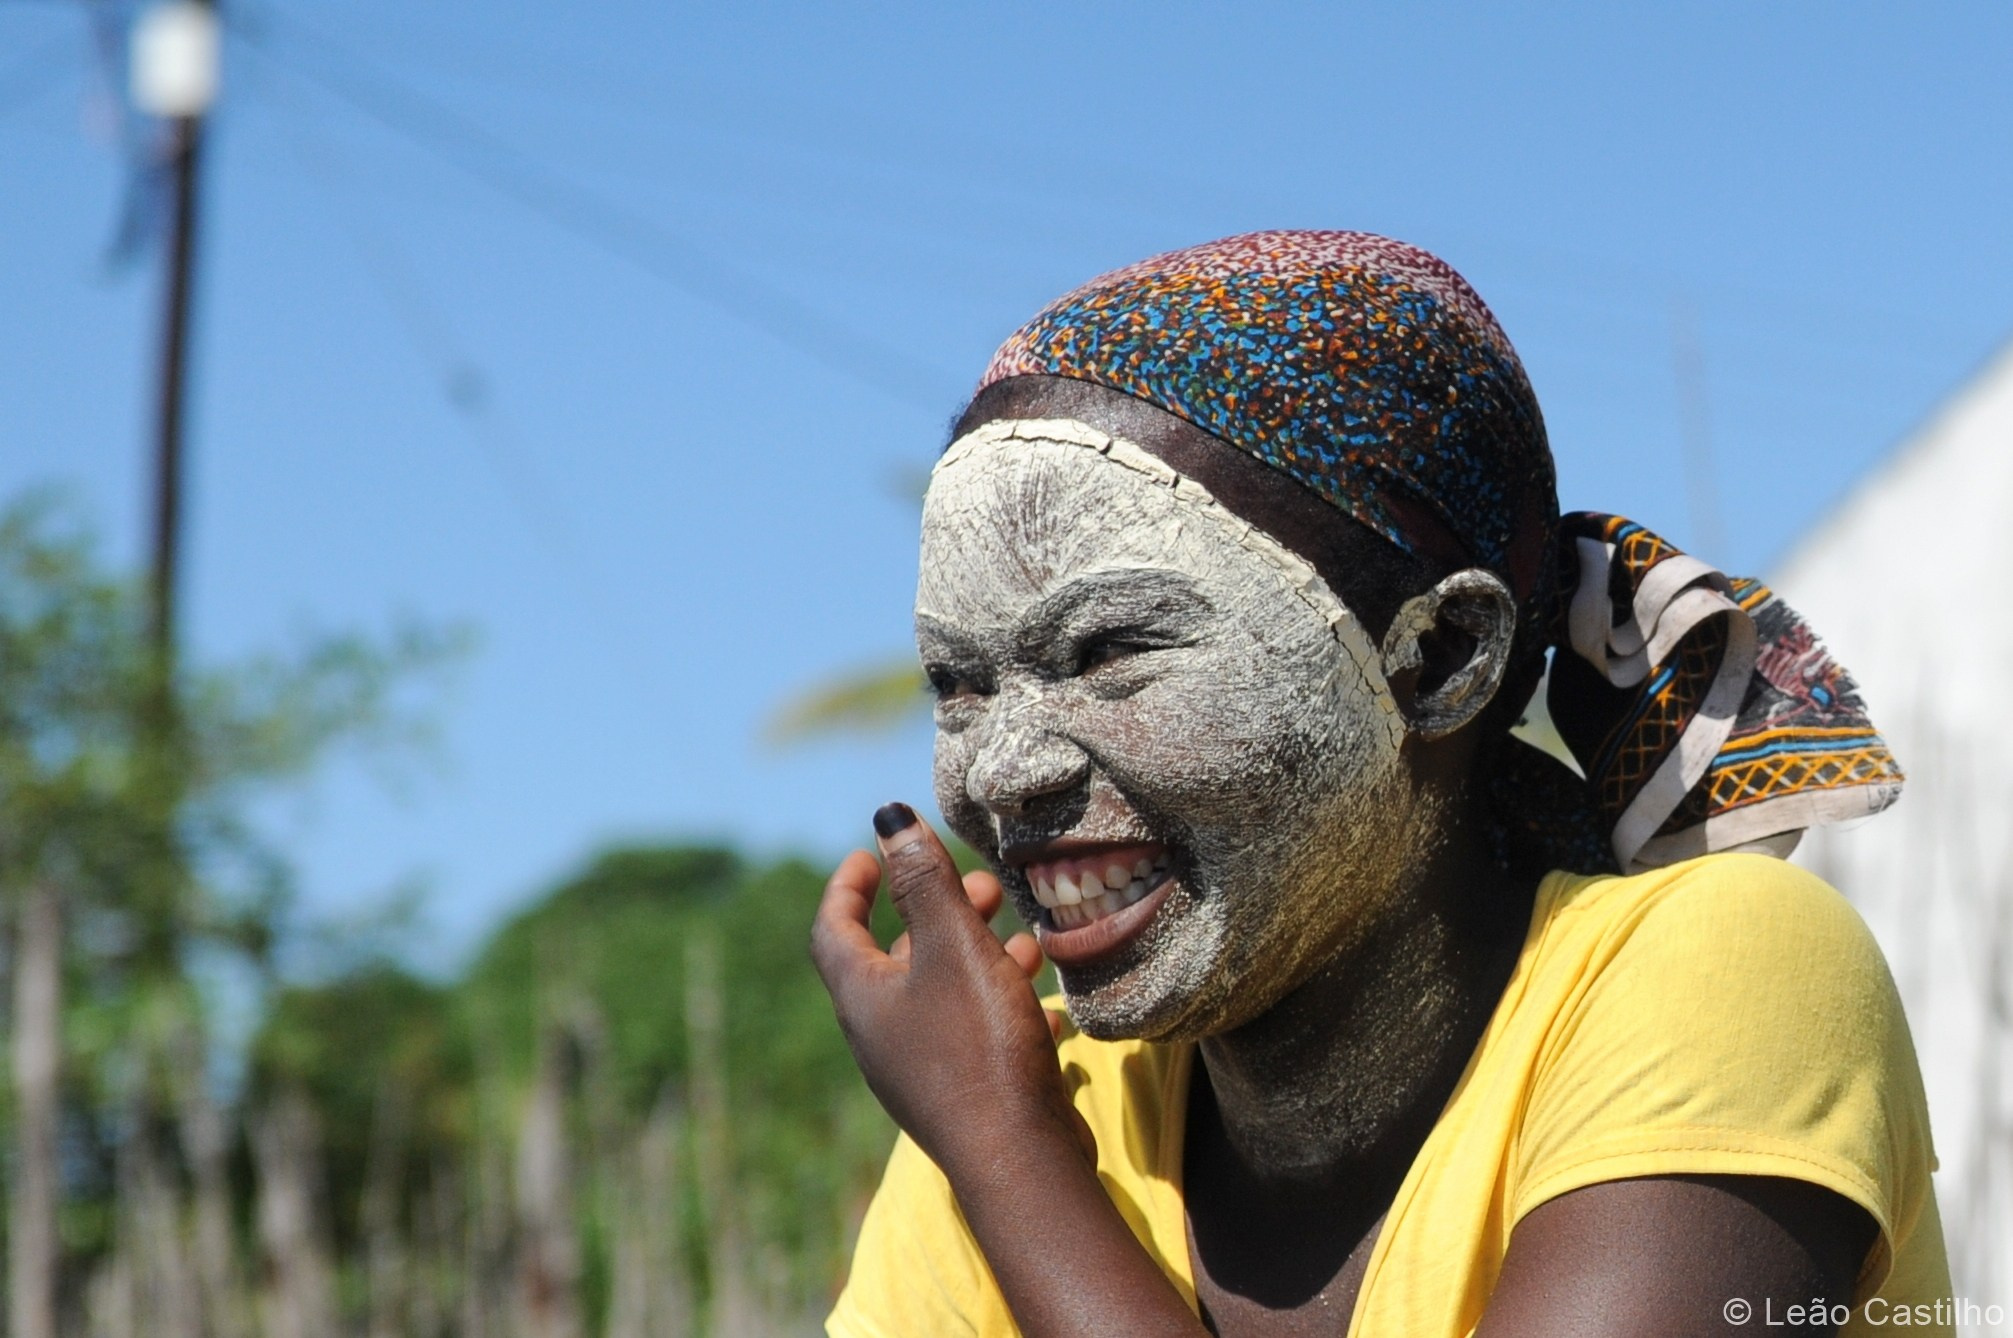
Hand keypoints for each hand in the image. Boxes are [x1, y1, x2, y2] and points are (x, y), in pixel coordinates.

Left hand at [811, 802, 1079, 1178]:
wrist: (1018, 1158)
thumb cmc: (978, 1043)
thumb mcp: (953, 946)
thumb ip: (925, 880)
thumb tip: (888, 817)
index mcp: (862, 998)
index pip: (833, 928)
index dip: (849, 886)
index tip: (871, 854)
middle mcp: (880, 1035)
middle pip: (895, 958)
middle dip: (937, 913)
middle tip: (983, 886)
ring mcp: (919, 1069)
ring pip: (941, 993)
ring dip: (977, 955)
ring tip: (1025, 932)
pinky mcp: (962, 1093)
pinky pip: (973, 1031)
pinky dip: (1000, 1000)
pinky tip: (1043, 994)